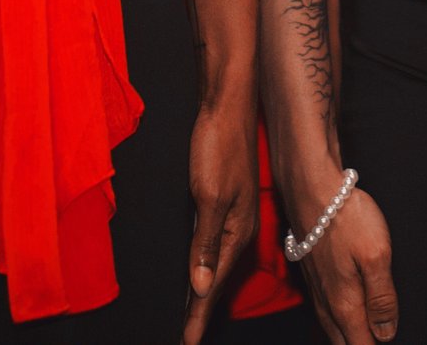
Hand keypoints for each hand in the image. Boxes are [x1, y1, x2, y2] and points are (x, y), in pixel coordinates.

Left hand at [181, 95, 258, 343]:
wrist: (229, 106)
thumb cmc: (219, 146)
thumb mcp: (209, 197)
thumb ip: (205, 244)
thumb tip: (201, 287)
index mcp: (238, 232)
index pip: (213, 286)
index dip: (198, 317)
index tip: (187, 343)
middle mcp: (239, 230)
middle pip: (217, 281)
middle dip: (201, 312)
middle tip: (187, 339)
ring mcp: (235, 217)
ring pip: (215, 265)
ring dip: (202, 292)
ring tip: (190, 318)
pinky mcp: (226, 204)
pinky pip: (213, 246)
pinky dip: (204, 267)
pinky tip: (198, 273)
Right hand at [290, 175, 396, 344]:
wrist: (312, 189)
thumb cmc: (345, 217)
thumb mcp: (376, 255)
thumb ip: (382, 298)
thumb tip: (385, 333)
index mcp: (345, 304)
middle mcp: (327, 303)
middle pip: (344, 343)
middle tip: (379, 342)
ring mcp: (318, 290)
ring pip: (332, 329)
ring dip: (349, 338)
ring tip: (365, 339)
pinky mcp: (314, 276)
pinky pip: (325, 313)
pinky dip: (338, 323)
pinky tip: (345, 317)